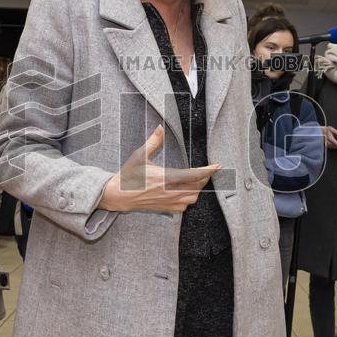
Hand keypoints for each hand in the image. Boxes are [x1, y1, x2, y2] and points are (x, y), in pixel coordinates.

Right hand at [98, 126, 219, 213]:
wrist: (118, 195)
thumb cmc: (128, 175)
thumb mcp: (139, 155)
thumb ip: (153, 142)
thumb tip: (160, 128)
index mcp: (165, 178)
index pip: (194, 175)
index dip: (208, 170)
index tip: (218, 166)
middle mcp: (169, 192)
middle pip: (197, 187)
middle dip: (204, 178)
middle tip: (207, 170)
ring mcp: (168, 202)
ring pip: (192, 198)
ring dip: (197, 189)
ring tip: (196, 180)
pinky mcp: (166, 208)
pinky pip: (184, 206)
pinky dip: (188, 199)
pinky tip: (185, 191)